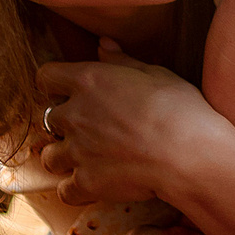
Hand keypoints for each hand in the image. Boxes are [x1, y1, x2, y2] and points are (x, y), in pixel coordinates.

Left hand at [39, 41, 229, 205]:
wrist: (188, 152)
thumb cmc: (177, 107)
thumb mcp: (154, 73)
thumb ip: (121, 60)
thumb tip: (103, 44)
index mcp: (88, 81)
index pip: (46, 77)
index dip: (53, 83)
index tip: (65, 90)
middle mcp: (74, 114)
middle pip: (48, 118)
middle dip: (64, 123)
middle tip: (88, 128)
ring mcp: (77, 151)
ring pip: (50, 157)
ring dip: (63, 157)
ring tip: (85, 158)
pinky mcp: (86, 182)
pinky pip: (64, 190)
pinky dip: (74, 189)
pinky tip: (92, 184)